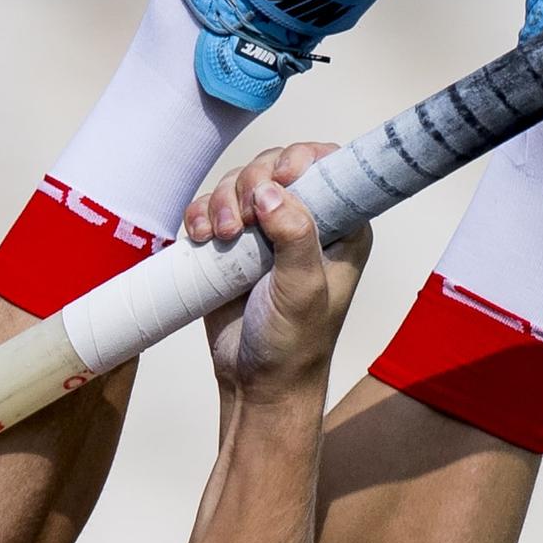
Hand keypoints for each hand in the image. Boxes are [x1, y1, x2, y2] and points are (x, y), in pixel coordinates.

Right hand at [186, 143, 369, 395]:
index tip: (278, 181)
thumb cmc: (294, 344)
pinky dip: (200, 214)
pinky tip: (200, 237)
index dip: (300, 161)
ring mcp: (266, 231)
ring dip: (221, 200)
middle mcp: (305, 222)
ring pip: (239, 183)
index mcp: (342, 227)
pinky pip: (211, 208)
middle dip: (250, 182)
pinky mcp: (232, 244)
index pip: (328, 166)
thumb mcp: (303, 291)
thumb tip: (271, 191)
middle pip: (275, 166)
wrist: (257, 382)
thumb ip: (295, 237)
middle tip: (241, 220)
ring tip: (219, 236)